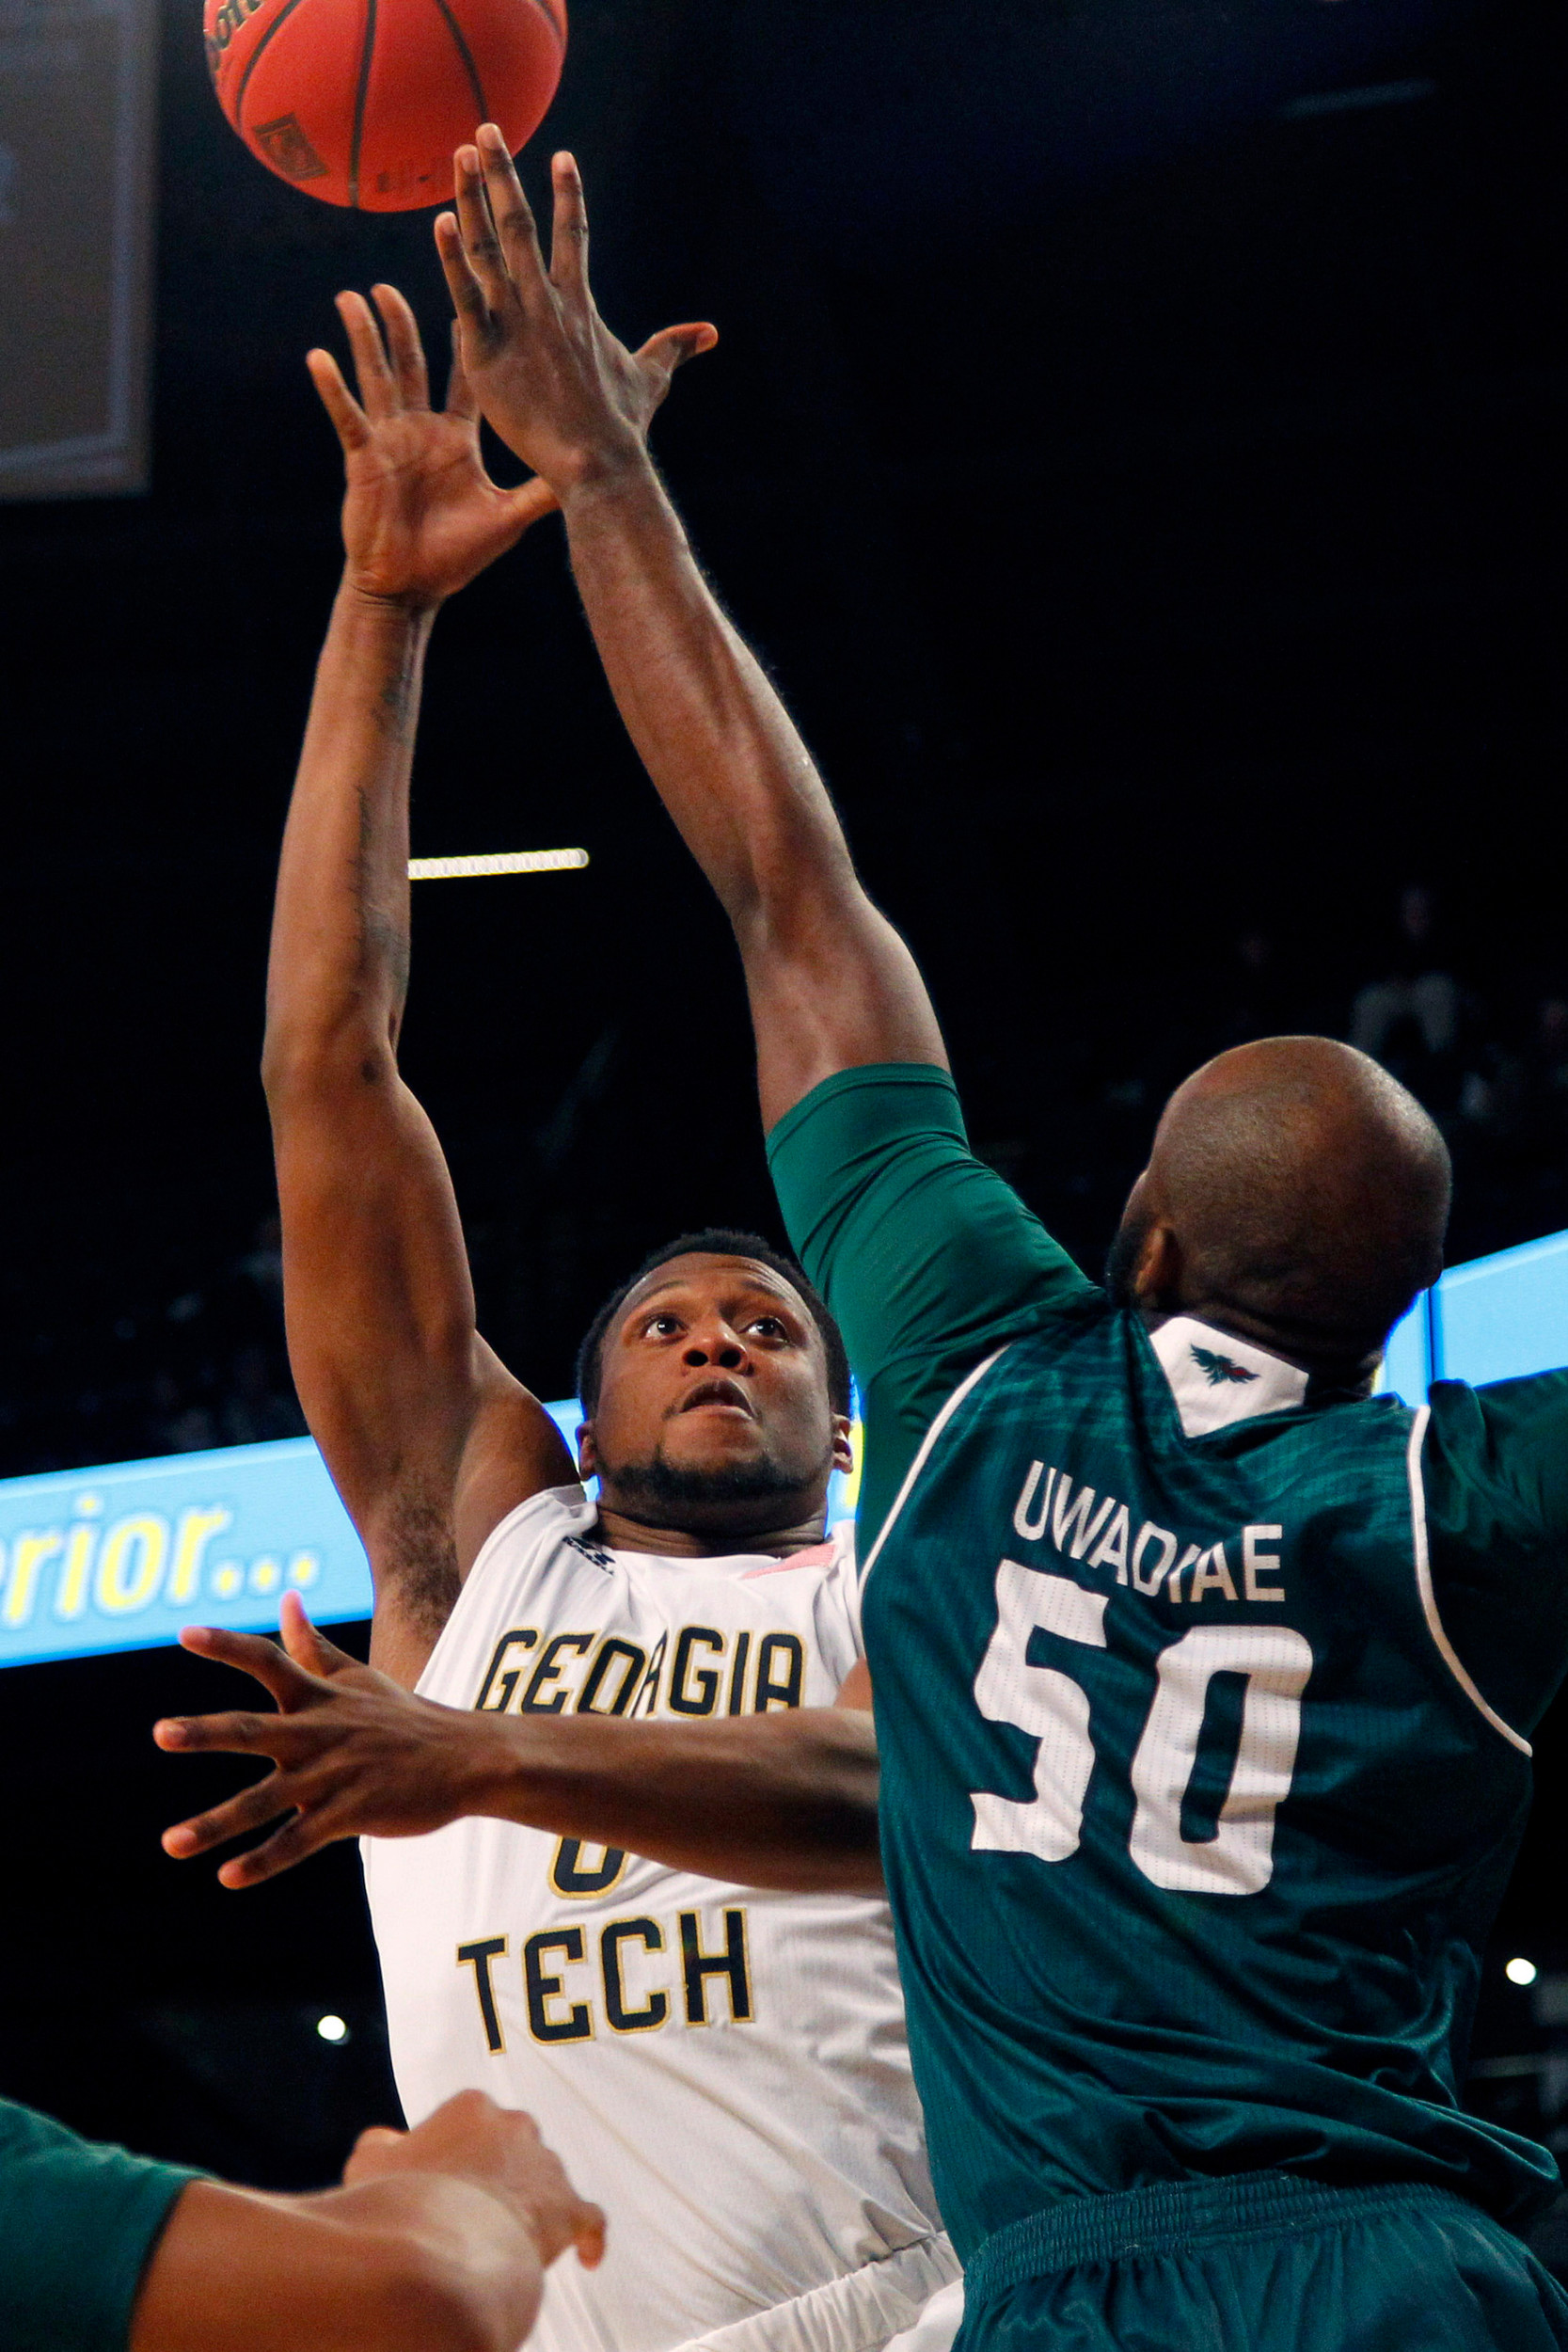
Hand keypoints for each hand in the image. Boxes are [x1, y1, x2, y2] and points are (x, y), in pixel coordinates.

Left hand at [155, 1591, 510, 1886]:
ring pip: (265, 1801)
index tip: (184, 1634)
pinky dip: (263, 1860)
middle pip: (253, 1730)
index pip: (268, 1661)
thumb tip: (286, 1597)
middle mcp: (318, 1733)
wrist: (466, 1758)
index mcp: (318, 1698)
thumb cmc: (402, 1717)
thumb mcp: (355, 1677)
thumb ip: (312, 1645)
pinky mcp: (349, 1814)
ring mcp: (332, 1776)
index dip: (227, 1646)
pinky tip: (227, 1877)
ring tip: (171, 1843)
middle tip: (160, 1734)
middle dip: (205, 1733)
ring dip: (215, 1823)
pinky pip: (298, 1841)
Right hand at [308, 281, 557, 607]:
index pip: (465, 376)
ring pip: (378, 376)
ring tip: (356, 297)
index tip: (473, 291)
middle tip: (401, 278)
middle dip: (405, 321)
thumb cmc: (456, 558)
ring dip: (365, 337)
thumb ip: (541, 491)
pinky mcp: (363, 458)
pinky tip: (319, 356)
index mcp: (456, 437)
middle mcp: (422, 430)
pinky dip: (333, 388)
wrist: (411, 589)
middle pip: (413, 362)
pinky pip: (347, 416)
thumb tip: (587, 475)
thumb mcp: (508, 518)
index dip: (468, 336)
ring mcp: (390, 440)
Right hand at [346, 2092, 605, 2270]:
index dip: (451, 2158)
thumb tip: (387, 2140)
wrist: (440, 2245)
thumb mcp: (369, 2163)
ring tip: (505, 2243)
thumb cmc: (402, 2202)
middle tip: (469, 2215)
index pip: (467, 2125)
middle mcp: (516, 2127)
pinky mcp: (568, 2209)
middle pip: (511, 2149)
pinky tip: (586, 2257)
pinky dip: (587, 2236)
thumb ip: (381, 2144)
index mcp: (471, 2108)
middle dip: (496, 2176)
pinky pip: (588, 2219)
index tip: (438, 2186)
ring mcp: (547, 2166)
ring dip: (532, 2206)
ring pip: (546, 2182)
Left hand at [435, 130, 716, 494]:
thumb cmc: (621, 426)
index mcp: (579, 304)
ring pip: (488, 246)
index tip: (562, 156)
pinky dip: (453, 258)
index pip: (572, 235)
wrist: (597, 461)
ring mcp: (516, 323)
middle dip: (503, 173)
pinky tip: (442, 219)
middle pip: (520, 222)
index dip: (568, 194)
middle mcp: (546, 302)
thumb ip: (672, 347)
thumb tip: (710, 333)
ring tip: (460, 155)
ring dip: (472, 197)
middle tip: (485, 130)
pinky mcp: (488, 351)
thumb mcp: (650, 378)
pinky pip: (466, 295)